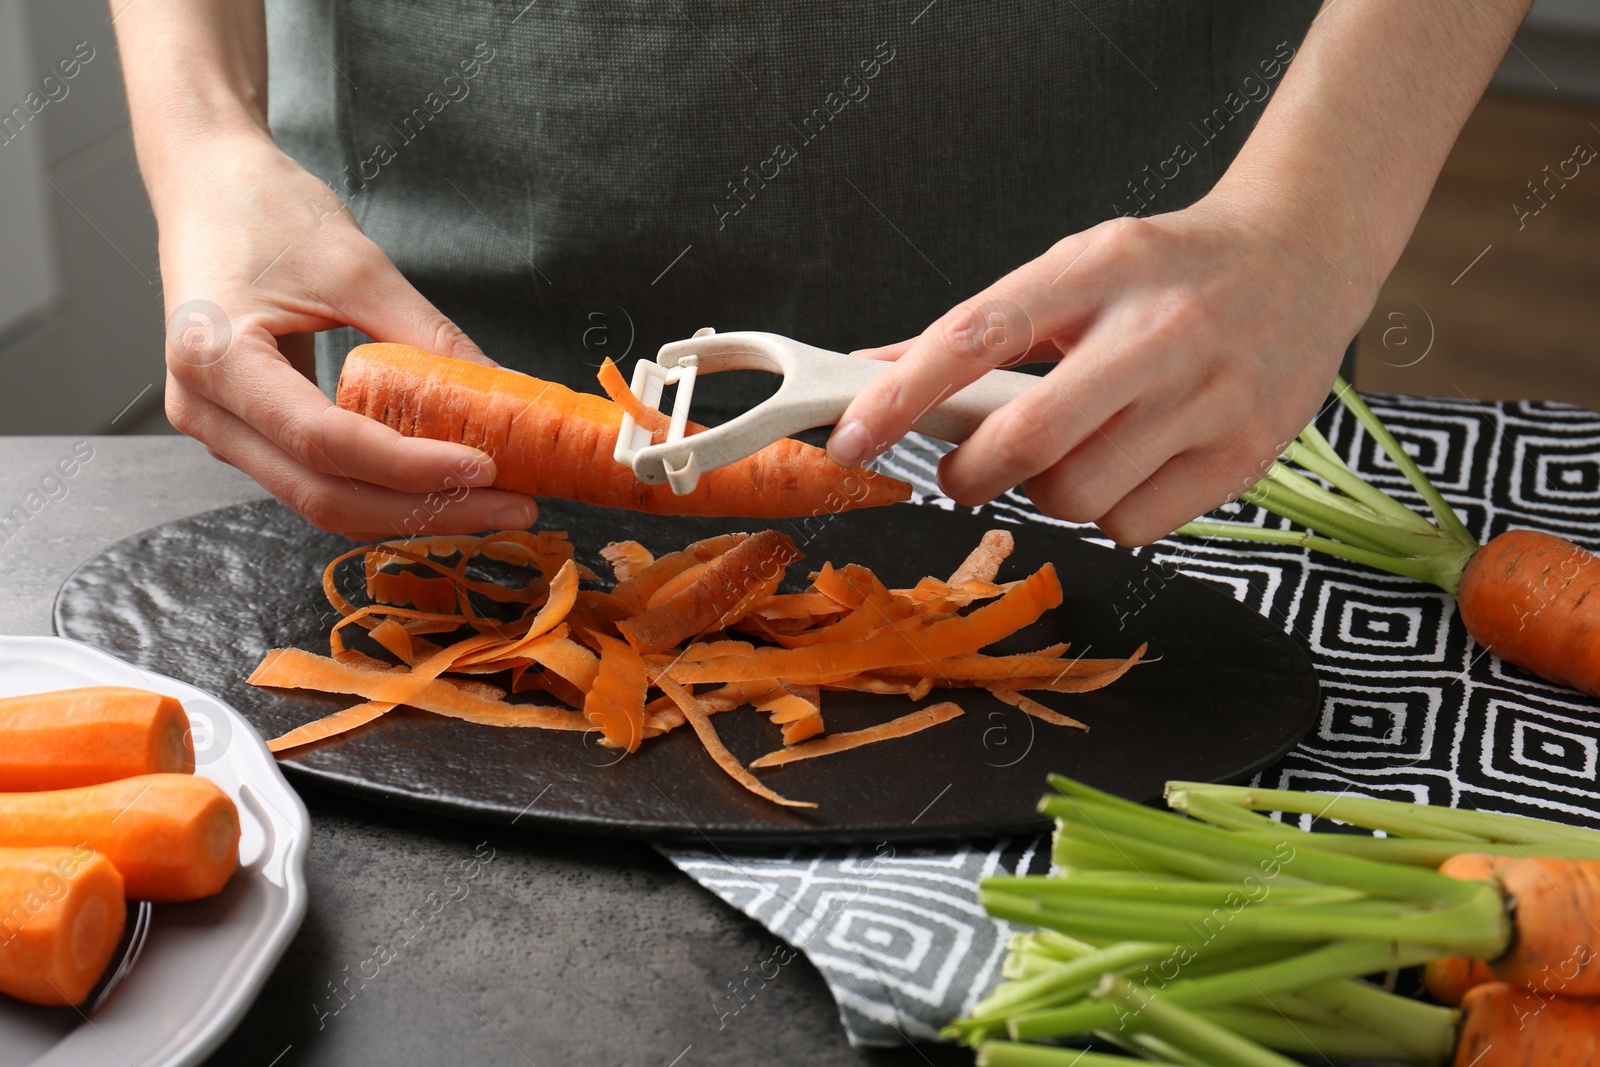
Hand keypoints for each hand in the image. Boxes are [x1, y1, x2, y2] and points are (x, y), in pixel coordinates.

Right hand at [156, 130, 537, 538]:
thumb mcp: (358, 267)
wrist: (207, 187)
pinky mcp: (243, 434)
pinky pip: (315, 479)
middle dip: (423, 508)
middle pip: (323, 494)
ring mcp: (219, 428)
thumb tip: (503, 391)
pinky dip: (382, 489)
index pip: (326, 442)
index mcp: (217, 358)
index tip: (485, 468)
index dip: (411, 466)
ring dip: (407, 509)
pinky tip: (440, 484)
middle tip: (511, 507)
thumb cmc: (266, 211)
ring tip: (487, 502)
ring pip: (320, 499)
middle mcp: (205, 409)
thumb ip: (426, 337)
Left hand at [827, 194, 1375, 545]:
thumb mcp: (1076, 268)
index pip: (976, 336)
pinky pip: (1134, 526)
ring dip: (1045, 496)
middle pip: (1027, 439)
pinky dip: (1108, 516)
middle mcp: (1157, 332)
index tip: (851, 439)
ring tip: (1066, 461)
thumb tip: (874, 371)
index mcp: (1097, 271)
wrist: (1305, 254)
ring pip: (1078, 497)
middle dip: (970, 474)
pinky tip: (1128, 470)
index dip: (900, 396)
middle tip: (964, 472)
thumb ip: (981, 325)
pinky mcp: (1244, 454)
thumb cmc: (1171, 269)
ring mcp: (1209, 396)